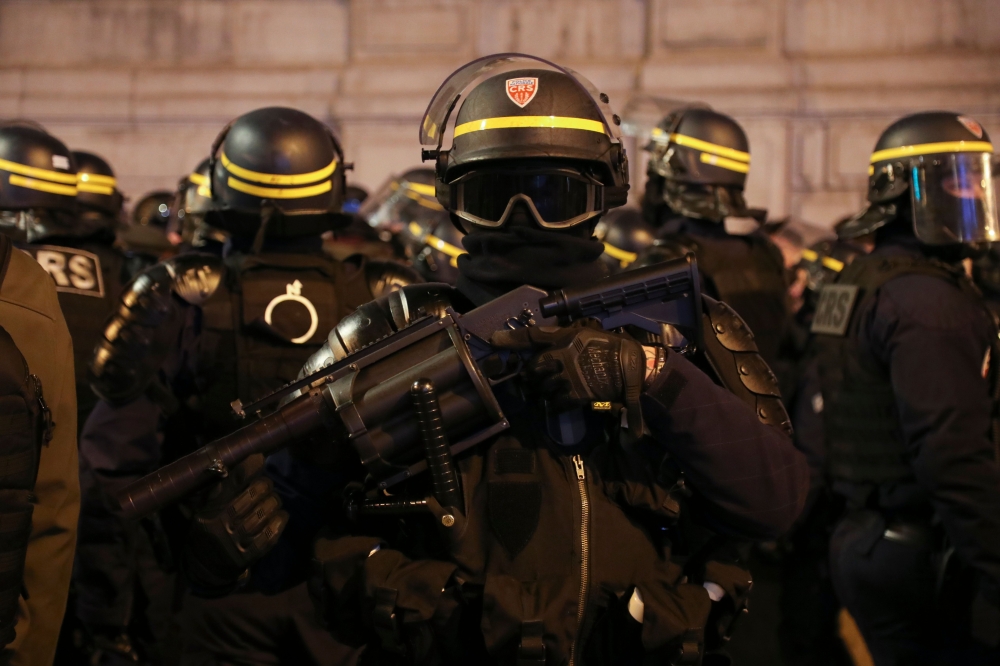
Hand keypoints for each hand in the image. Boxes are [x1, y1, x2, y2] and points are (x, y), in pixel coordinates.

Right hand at [181, 453, 287, 595]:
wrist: (204, 566)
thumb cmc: (209, 528)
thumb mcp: (206, 508)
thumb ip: (223, 489)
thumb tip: (249, 463)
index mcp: (209, 511)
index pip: (229, 486)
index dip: (247, 470)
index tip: (259, 458)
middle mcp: (221, 526)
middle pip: (250, 499)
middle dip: (264, 487)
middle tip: (267, 485)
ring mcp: (235, 543)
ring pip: (262, 516)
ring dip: (273, 503)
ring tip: (273, 500)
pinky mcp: (247, 557)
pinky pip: (268, 537)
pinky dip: (278, 523)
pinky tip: (281, 515)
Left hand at [491, 324, 645, 433]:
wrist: (632, 368)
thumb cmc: (614, 347)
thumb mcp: (589, 332)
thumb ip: (568, 337)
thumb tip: (552, 340)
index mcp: (565, 338)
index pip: (532, 336)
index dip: (511, 339)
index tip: (493, 340)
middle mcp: (561, 357)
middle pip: (532, 368)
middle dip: (530, 374)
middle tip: (531, 378)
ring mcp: (567, 378)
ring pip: (541, 388)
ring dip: (540, 391)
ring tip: (545, 392)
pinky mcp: (575, 396)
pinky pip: (554, 404)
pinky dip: (552, 405)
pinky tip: (557, 403)